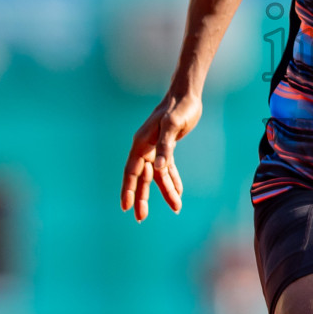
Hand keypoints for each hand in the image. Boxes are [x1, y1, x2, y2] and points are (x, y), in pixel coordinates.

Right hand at [121, 92, 202, 220]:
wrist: (186, 95)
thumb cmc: (178, 108)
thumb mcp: (173, 126)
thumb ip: (166, 147)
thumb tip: (159, 169)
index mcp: (141, 143)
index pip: (132, 171)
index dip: (128, 189)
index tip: (126, 206)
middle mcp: (145, 148)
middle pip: (142, 178)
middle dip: (142, 198)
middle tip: (140, 218)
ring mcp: (155, 148)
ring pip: (157, 176)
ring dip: (165, 191)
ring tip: (176, 208)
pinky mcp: (166, 148)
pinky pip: (167, 169)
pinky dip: (173, 180)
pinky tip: (178, 193)